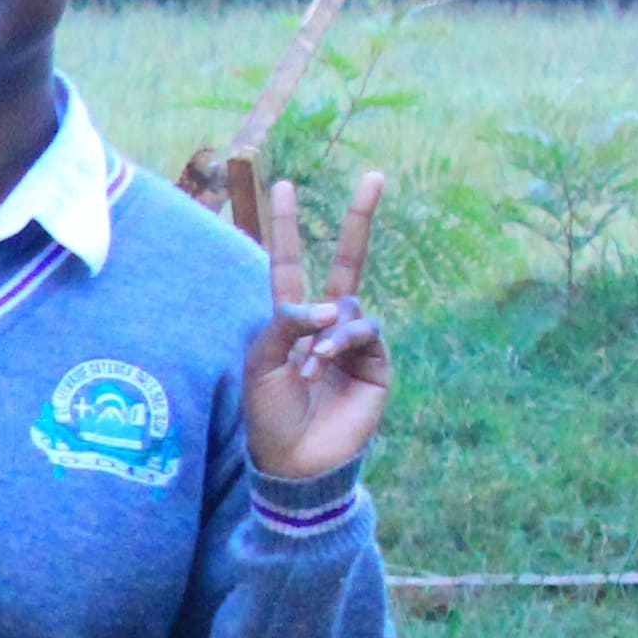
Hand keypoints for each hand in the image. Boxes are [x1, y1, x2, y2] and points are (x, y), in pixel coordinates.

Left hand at [215, 160, 390, 482]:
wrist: (296, 460)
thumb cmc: (270, 415)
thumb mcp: (261, 365)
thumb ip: (283, 325)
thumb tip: (325, 306)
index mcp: (290, 321)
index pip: (288, 263)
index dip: (286, 226)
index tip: (285, 184)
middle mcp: (326, 325)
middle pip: (345, 262)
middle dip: (359, 220)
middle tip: (374, 176)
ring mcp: (354, 342)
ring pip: (350, 307)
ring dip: (327, 332)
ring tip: (309, 366)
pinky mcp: (376, 363)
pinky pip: (366, 332)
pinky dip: (343, 342)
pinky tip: (324, 364)